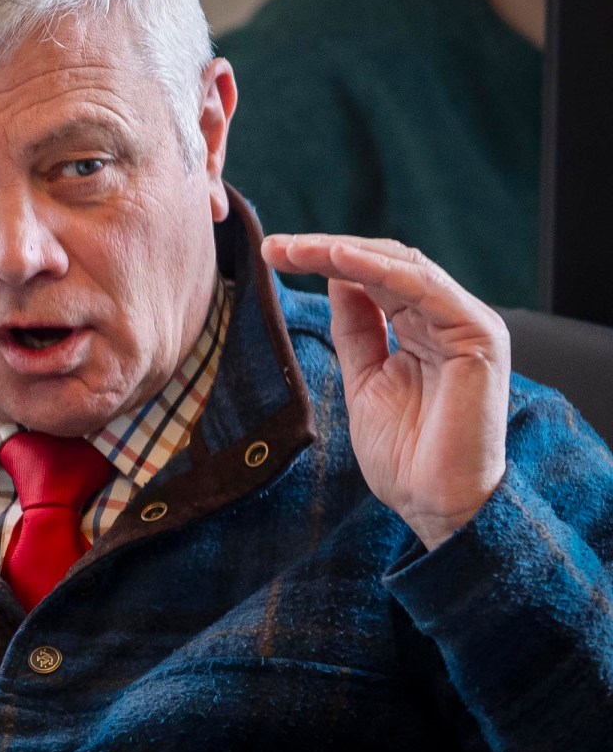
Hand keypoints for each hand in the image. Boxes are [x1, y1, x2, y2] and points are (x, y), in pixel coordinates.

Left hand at [261, 235, 509, 549]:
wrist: (434, 504)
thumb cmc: (404, 455)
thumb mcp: (364, 380)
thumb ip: (356, 330)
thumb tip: (336, 280)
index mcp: (422, 328)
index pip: (371, 278)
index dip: (322, 261)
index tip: (273, 255)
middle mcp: (446, 319)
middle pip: (384, 263)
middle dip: (325, 250)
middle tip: (275, 247)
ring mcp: (465, 324)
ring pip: (401, 266)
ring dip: (344, 252)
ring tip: (299, 248)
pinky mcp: (478, 334)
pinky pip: (424, 288)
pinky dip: (380, 270)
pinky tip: (340, 260)